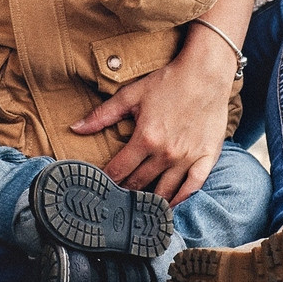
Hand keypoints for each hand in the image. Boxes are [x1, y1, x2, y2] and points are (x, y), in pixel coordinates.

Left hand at [70, 29, 237, 204]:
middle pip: (139, 183)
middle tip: (116, 200)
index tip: (98, 188)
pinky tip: (170, 204)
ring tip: (139, 208)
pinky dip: (180, 198)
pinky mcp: (206, 157)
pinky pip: (193, 186)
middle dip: (125, 192)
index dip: (106, 181)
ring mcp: (187, 157)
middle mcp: (166, 153)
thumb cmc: (168, 81)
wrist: (206, 73)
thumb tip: (75, 128)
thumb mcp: (131, 94)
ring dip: (150, 201)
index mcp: (145, 138)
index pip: (119, 170)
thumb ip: (102, 115)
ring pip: (165, 190)